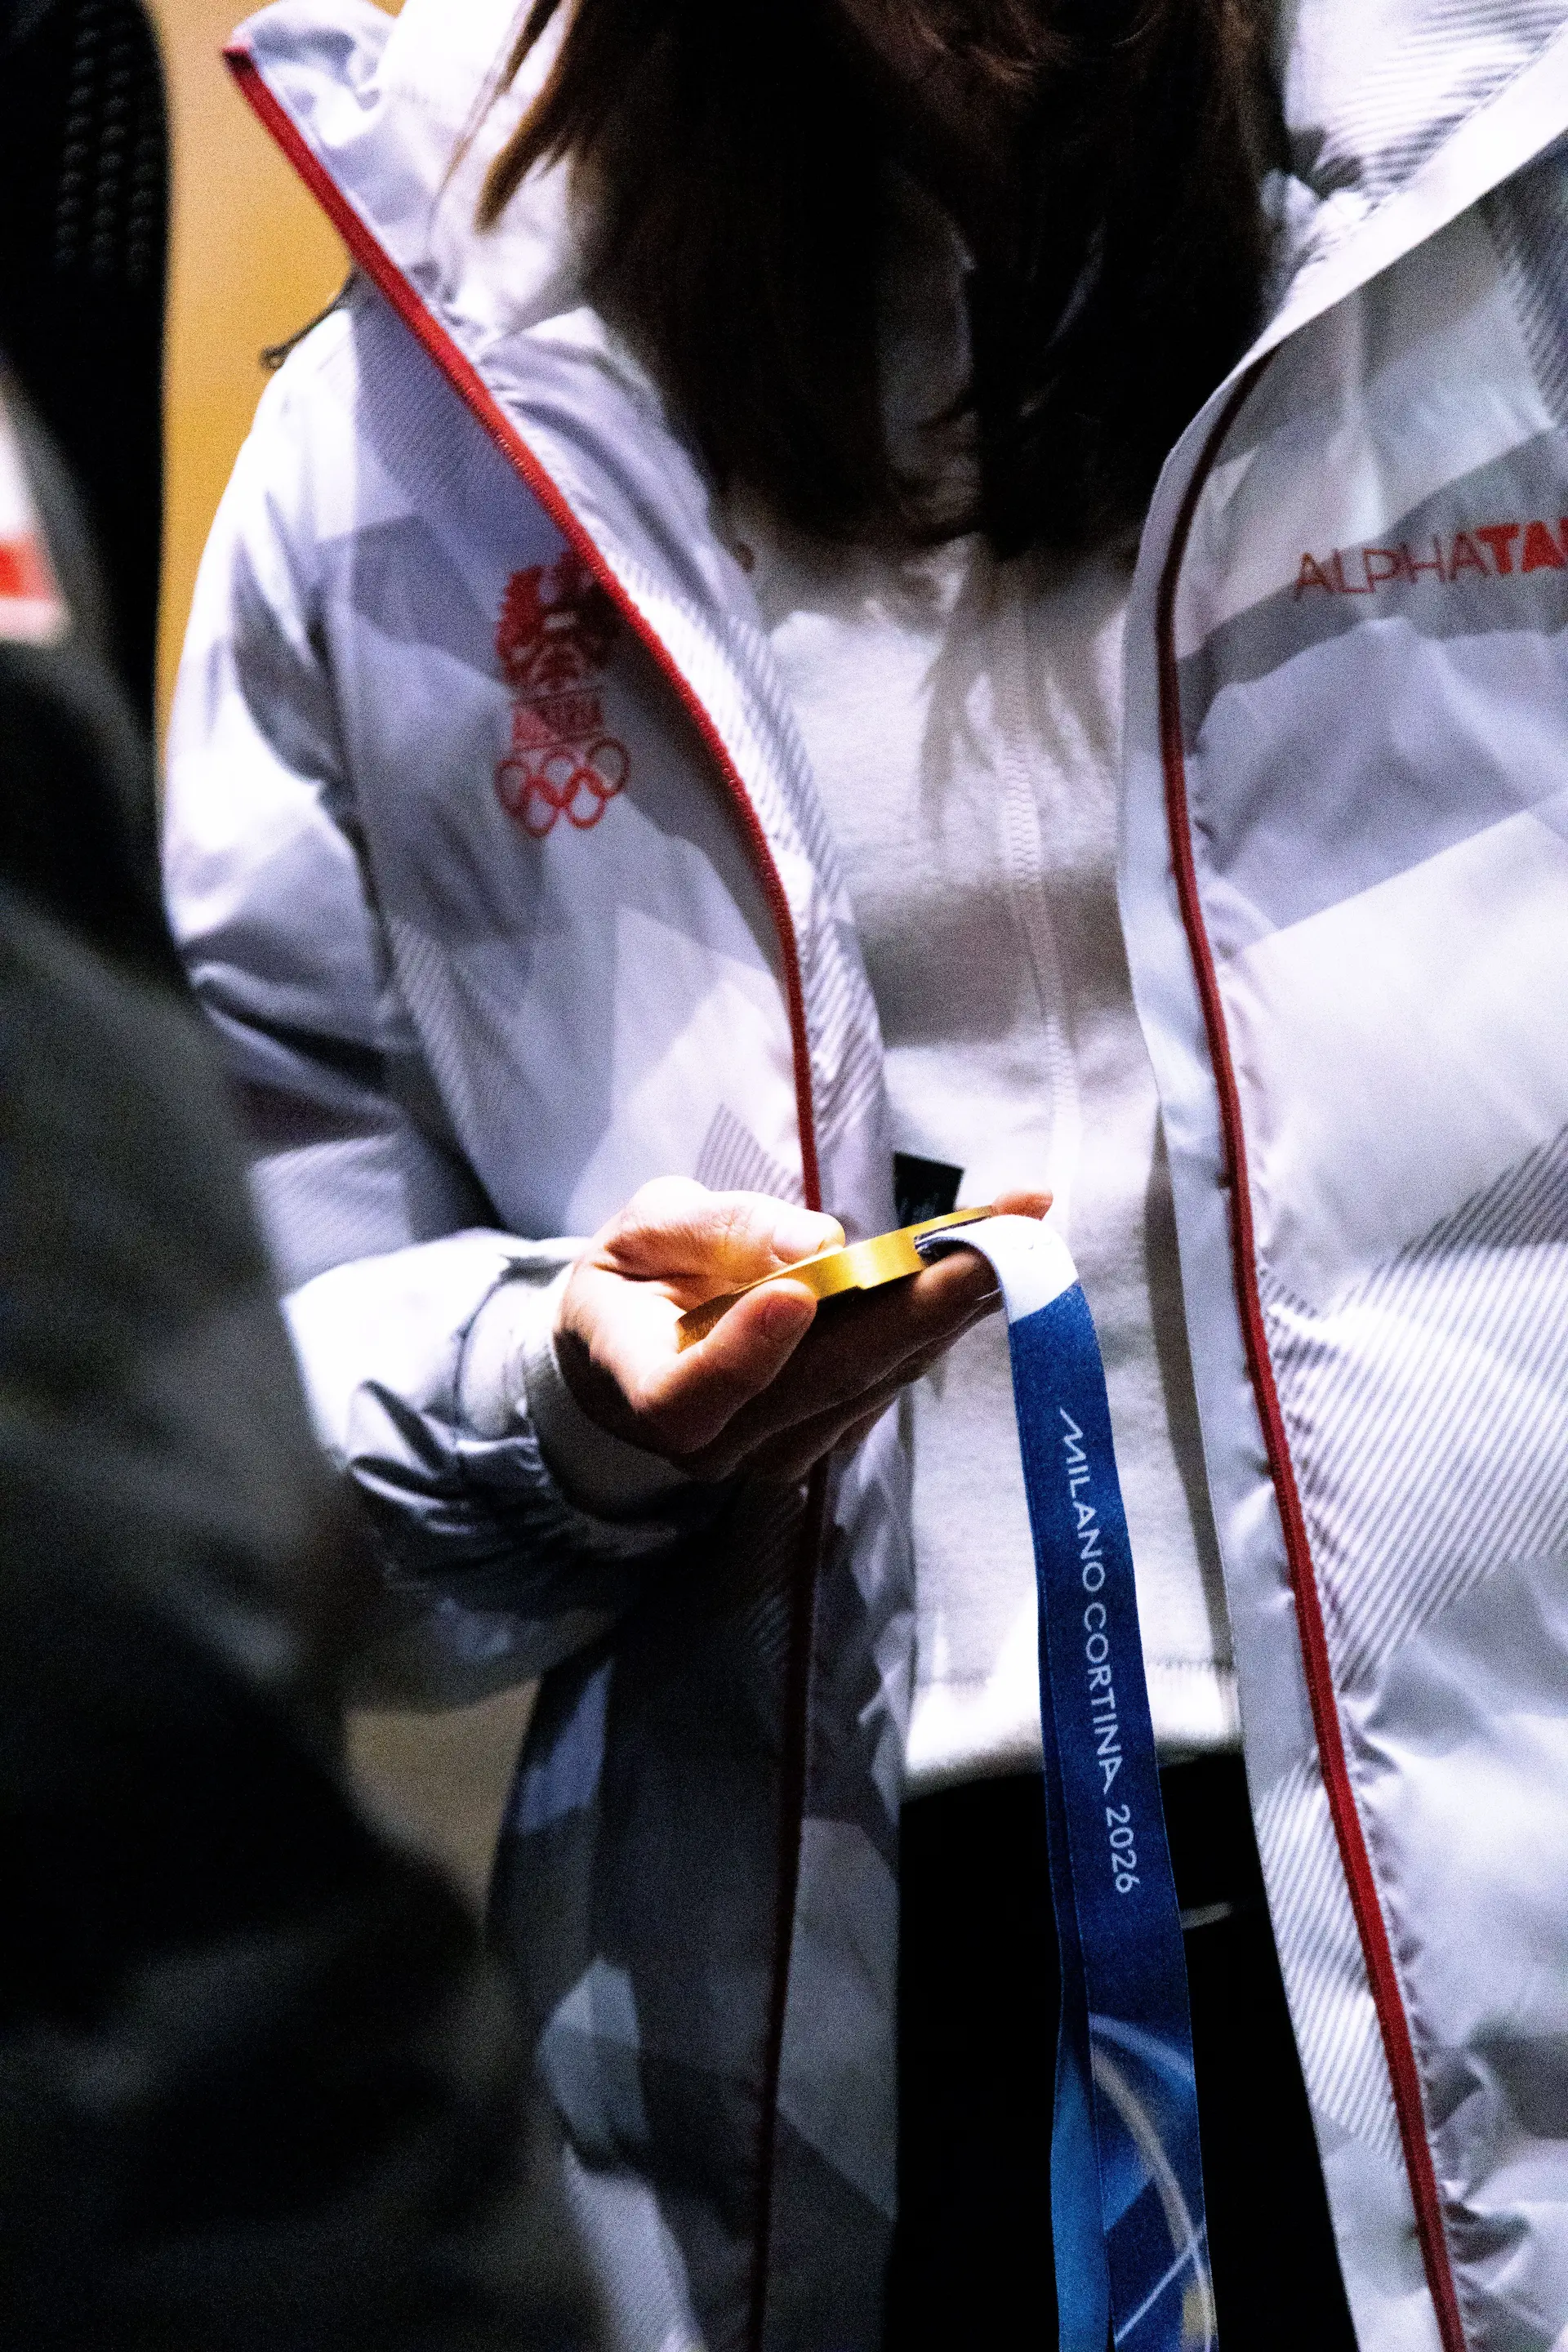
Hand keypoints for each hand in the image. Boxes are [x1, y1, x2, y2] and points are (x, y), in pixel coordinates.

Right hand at [553, 1177, 1050, 1483]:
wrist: (635, 1346)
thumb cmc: (634, 1277)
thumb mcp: (646, 1229)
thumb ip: (718, 1231)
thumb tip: (818, 1243)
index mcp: (640, 1390)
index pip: (687, 1400)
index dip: (744, 1354)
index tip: (797, 1291)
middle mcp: (716, 1444)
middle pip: (821, 1385)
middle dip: (915, 1305)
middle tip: (991, 1239)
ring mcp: (779, 1451)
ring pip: (873, 1380)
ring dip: (951, 1307)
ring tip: (1015, 1230)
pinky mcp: (830, 1436)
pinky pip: (893, 1377)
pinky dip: (942, 1318)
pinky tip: (988, 1264)